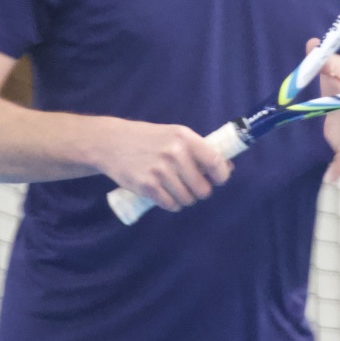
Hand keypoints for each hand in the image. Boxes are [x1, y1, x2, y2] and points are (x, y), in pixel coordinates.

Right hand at [91, 119, 233, 212]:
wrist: (112, 143)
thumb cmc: (148, 139)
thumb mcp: (174, 135)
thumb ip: (197, 150)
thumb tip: (227, 167)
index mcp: (184, 137)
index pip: (215, 162)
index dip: (221, 176)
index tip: (217, 180)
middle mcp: (175, 154)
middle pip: (203, 189)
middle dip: (199, 191)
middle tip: (191, 186)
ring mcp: (160, 171)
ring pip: (187, 200)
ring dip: (184, 199)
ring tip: (175, 189)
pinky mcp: (147, 186)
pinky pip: (171, 205)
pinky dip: (171, 203)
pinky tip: (164, 194)